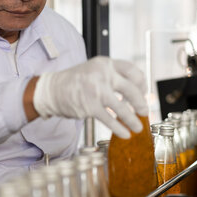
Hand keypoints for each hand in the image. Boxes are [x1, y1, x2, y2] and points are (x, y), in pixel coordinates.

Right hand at [33, 56, 147, 138]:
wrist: (52, 90)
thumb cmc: (75, 81)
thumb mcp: (95, 69)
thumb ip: (113, 76)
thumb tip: (136, 91)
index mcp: (105, 63)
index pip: (132, 70)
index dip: (142, 82)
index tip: (144, 92)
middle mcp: (102, 74)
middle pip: (131, 89)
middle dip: (141, 103)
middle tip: (144, 111)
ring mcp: (96, 90)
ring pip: (122, 108)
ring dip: (133, 120)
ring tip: (137, 127)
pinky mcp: (90, 106)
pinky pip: (110, 120)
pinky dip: (120, 129)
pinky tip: (125, 133)